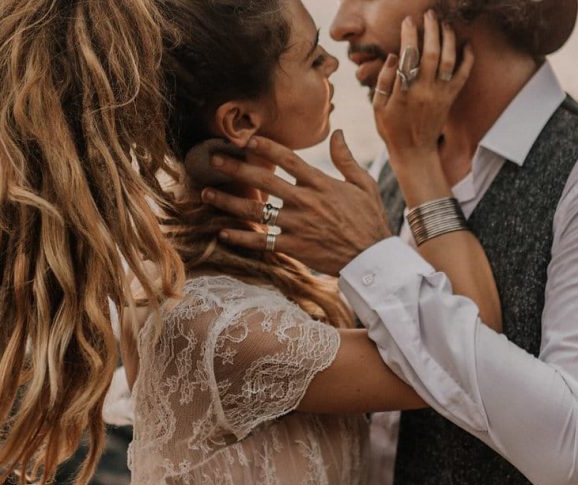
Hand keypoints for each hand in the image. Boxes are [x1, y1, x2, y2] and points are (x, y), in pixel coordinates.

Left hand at [200, 131, 390, 275]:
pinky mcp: (293, 247)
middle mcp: (305, 201)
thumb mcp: (365, 184)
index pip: (288, 159)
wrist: (372, 259)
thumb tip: (337, 132)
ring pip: (256, 210)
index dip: (265, 146)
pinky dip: (241, 238)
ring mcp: (297, 225)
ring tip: (205, 194)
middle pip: (263, 180)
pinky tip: (222, 232)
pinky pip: (262, 241)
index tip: (245, 139)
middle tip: (213, 160)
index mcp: (321, 183)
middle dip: (235, 168)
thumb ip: (346, 159)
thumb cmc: (370, 219)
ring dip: (228, 202)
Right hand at [373, 10, 473, 160]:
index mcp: (403, 92)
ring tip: (444, 24)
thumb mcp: (378, 108)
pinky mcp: (450, 98)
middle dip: (430, 30)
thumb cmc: (392, 129)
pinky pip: (463, 75)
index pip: (407, 57)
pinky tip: (466, 44)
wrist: (414, 152)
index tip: (407, 21)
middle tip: (429, 14)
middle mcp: (424, 91)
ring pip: (448, 60)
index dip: (408, 36)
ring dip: (448, 38)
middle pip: (431, 53)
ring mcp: (440, 94)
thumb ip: (384, 81)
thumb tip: (393, 56)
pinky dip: (467, 58)